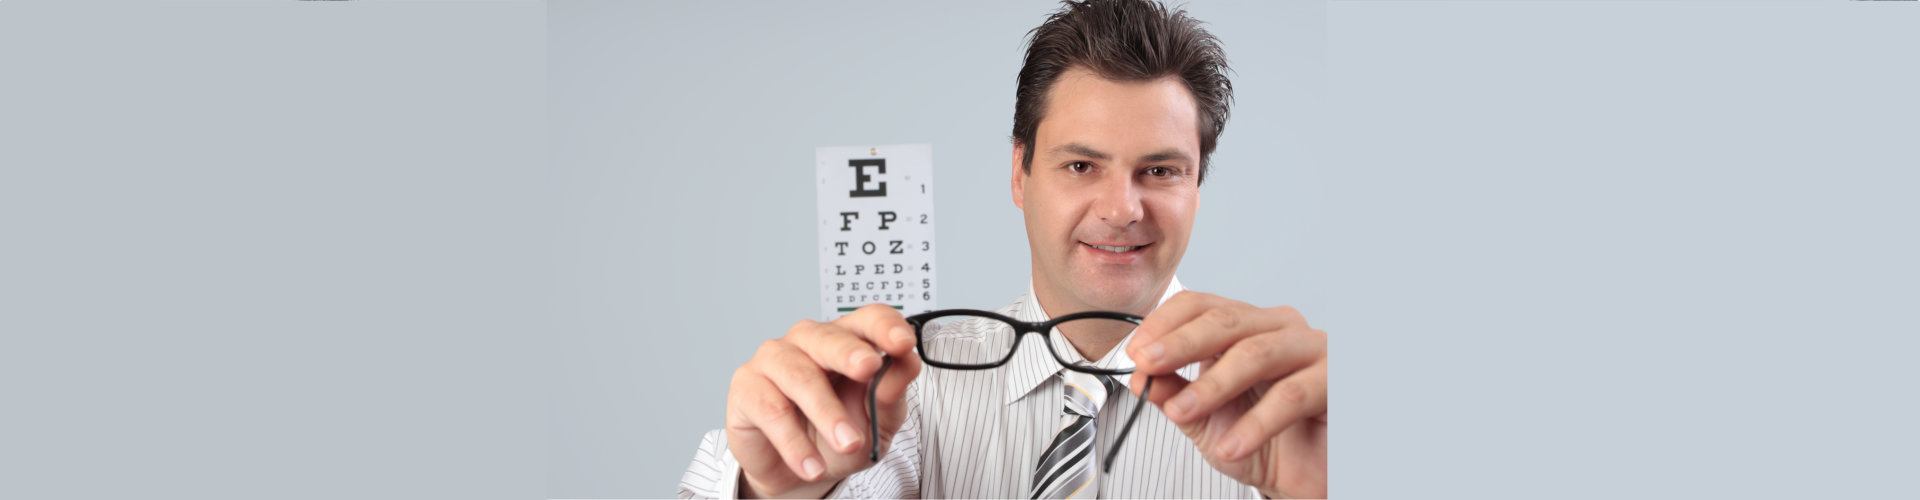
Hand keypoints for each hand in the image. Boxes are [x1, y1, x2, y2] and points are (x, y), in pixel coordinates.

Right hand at [725, 304, 923, 498]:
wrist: (799, 472)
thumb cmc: (838, 437)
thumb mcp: (877, 423)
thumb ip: (891, 395)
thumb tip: (907, 364)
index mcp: (847, 341)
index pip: (868, 320)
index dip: (885, 327)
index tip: (903, 344)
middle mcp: (808, 341)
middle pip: (828, 338)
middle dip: (850, 353)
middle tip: (869, 368)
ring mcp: (773, 360)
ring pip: (800, 376)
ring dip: (827, 413)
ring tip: (848, 443)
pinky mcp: (746, 388)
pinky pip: (772, 411)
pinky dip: (795, 443)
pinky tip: (811, 465)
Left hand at [1127, 291, 1327, 498]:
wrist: (1306, 482)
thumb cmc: (1263, 443)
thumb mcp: (1204, 421)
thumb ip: (1174, 394)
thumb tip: (1140, 376)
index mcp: (1245, 327)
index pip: (1200, 306)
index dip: (1164, 324)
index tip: (1137, 353)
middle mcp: (1279, 328)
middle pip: (1225, 320)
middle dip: (1181, 344)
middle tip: (1148, 365)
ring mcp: (1312, 348)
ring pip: (1255, 353)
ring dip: (1212, 385)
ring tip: (1181, 413)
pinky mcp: (1337, 379)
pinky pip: (1292, 395)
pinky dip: (1256, 424)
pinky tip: (1230, 447)